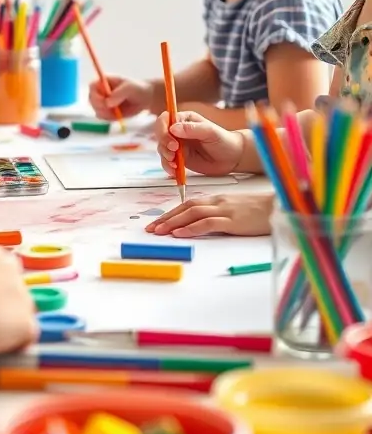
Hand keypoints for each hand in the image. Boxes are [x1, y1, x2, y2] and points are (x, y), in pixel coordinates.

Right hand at [88, 76, 158, 119]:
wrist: (145, 98)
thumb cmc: (137, 88)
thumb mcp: (130, 88)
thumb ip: (118, 94)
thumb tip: (107, 103)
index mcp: (104, 81)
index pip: (92, 86)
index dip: (95, 94)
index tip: (105, 101)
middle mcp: (100, 92)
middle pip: (91, 100)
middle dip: (101, 107)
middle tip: (113, 109)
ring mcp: (103, 103)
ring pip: (96, 111)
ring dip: (106, 114)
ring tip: (119, 112)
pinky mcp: (107, 112)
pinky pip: (103, 118)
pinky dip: (110, 119)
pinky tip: (119, 115)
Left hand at [145, 192, 274, 237]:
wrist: (283, 207)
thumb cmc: (262, 211)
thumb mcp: (237, 210)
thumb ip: (221, 214)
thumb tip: (202, 225)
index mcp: (218, 199)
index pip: (189, 203)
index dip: (172, 212)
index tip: (158, 222)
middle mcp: (218, 202)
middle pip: (186, 207)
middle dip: (166, 218)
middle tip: (150, 228)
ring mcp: (225, 210)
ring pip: (193, 213)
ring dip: (173, 222)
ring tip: (159, 232)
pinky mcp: (233, 221)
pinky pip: (208, 223)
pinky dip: (192, 228)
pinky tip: (180, 234)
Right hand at [156, 110, 244, 177]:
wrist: (232, 158)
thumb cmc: (224, 140)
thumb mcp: (210, 132)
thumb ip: (192, 129)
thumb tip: (173, 129)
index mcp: (184, 119)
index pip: (165, 119)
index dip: (163, 129)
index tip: (171, 140)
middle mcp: (178, 131)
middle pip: (160, 135)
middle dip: (164, 144)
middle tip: (174, 152)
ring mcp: (178, 146)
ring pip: (162, 149)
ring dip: (165, 157)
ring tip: (175, 164)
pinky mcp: (179, 158)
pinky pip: (167, 162)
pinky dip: (168, 167)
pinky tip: (174, 171)